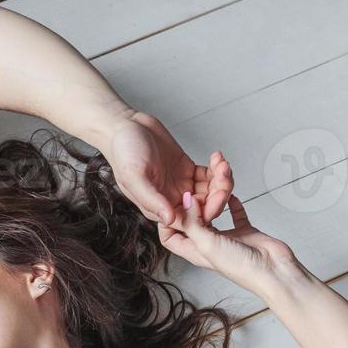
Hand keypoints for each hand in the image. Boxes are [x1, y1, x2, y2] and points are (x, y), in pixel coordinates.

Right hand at [104, 111, 232, 228]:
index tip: (214, 195)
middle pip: (204, 208)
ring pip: (211, 193)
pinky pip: (209, 177)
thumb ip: (151, 199)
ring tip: (222, 164)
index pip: (188, 221)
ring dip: (222, 181)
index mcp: (158, 208)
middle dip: (219, 195)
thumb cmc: (123, 150)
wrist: (126, 126)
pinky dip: (218, 169)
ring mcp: (181, 186)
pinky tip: (217, 158)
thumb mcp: (134, 176)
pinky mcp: (187, 170)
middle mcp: (171, 200)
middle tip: (224, 177)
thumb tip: (169, 219)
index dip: (206, 212)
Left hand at [159, 191, 300, 294]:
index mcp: (194, 251)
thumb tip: (184, 201)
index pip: (171, 237)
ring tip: (209, 182)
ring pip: (214, 214)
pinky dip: (233, 204)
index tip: (167, 204)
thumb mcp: (207, 244)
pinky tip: (230, 194)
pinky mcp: (245, 232)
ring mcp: (226, 238)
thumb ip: (193, 223)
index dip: (167, 222)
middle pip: (192, 222)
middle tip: (189, 185)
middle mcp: (208, 244)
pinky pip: (236, 214)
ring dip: (212, 199)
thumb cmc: (240, 267)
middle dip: (190, 204)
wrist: (273, 271)